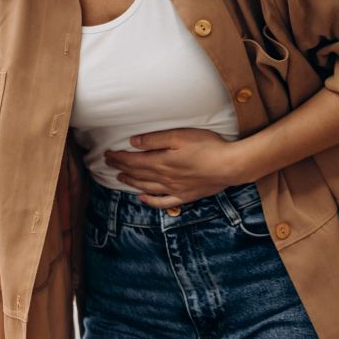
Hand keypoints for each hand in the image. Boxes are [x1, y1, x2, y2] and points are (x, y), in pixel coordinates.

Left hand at [104, 128, 252, 208]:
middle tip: (109, 164)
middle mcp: (164, 178)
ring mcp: (174, 189)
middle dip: (121, 168)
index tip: (108, 154)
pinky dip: (150, 200)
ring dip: (131, 182)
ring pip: (146, 187)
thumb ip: (155, 140)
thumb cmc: (207, 147)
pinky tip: (142, 198)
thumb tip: (133, 142)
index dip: (118, 158)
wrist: (230, 166)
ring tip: (120, 178)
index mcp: (161, 162)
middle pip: (137, 173)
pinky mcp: (185, 196)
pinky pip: (163, 202)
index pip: (133, 161)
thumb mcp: (179, 136)